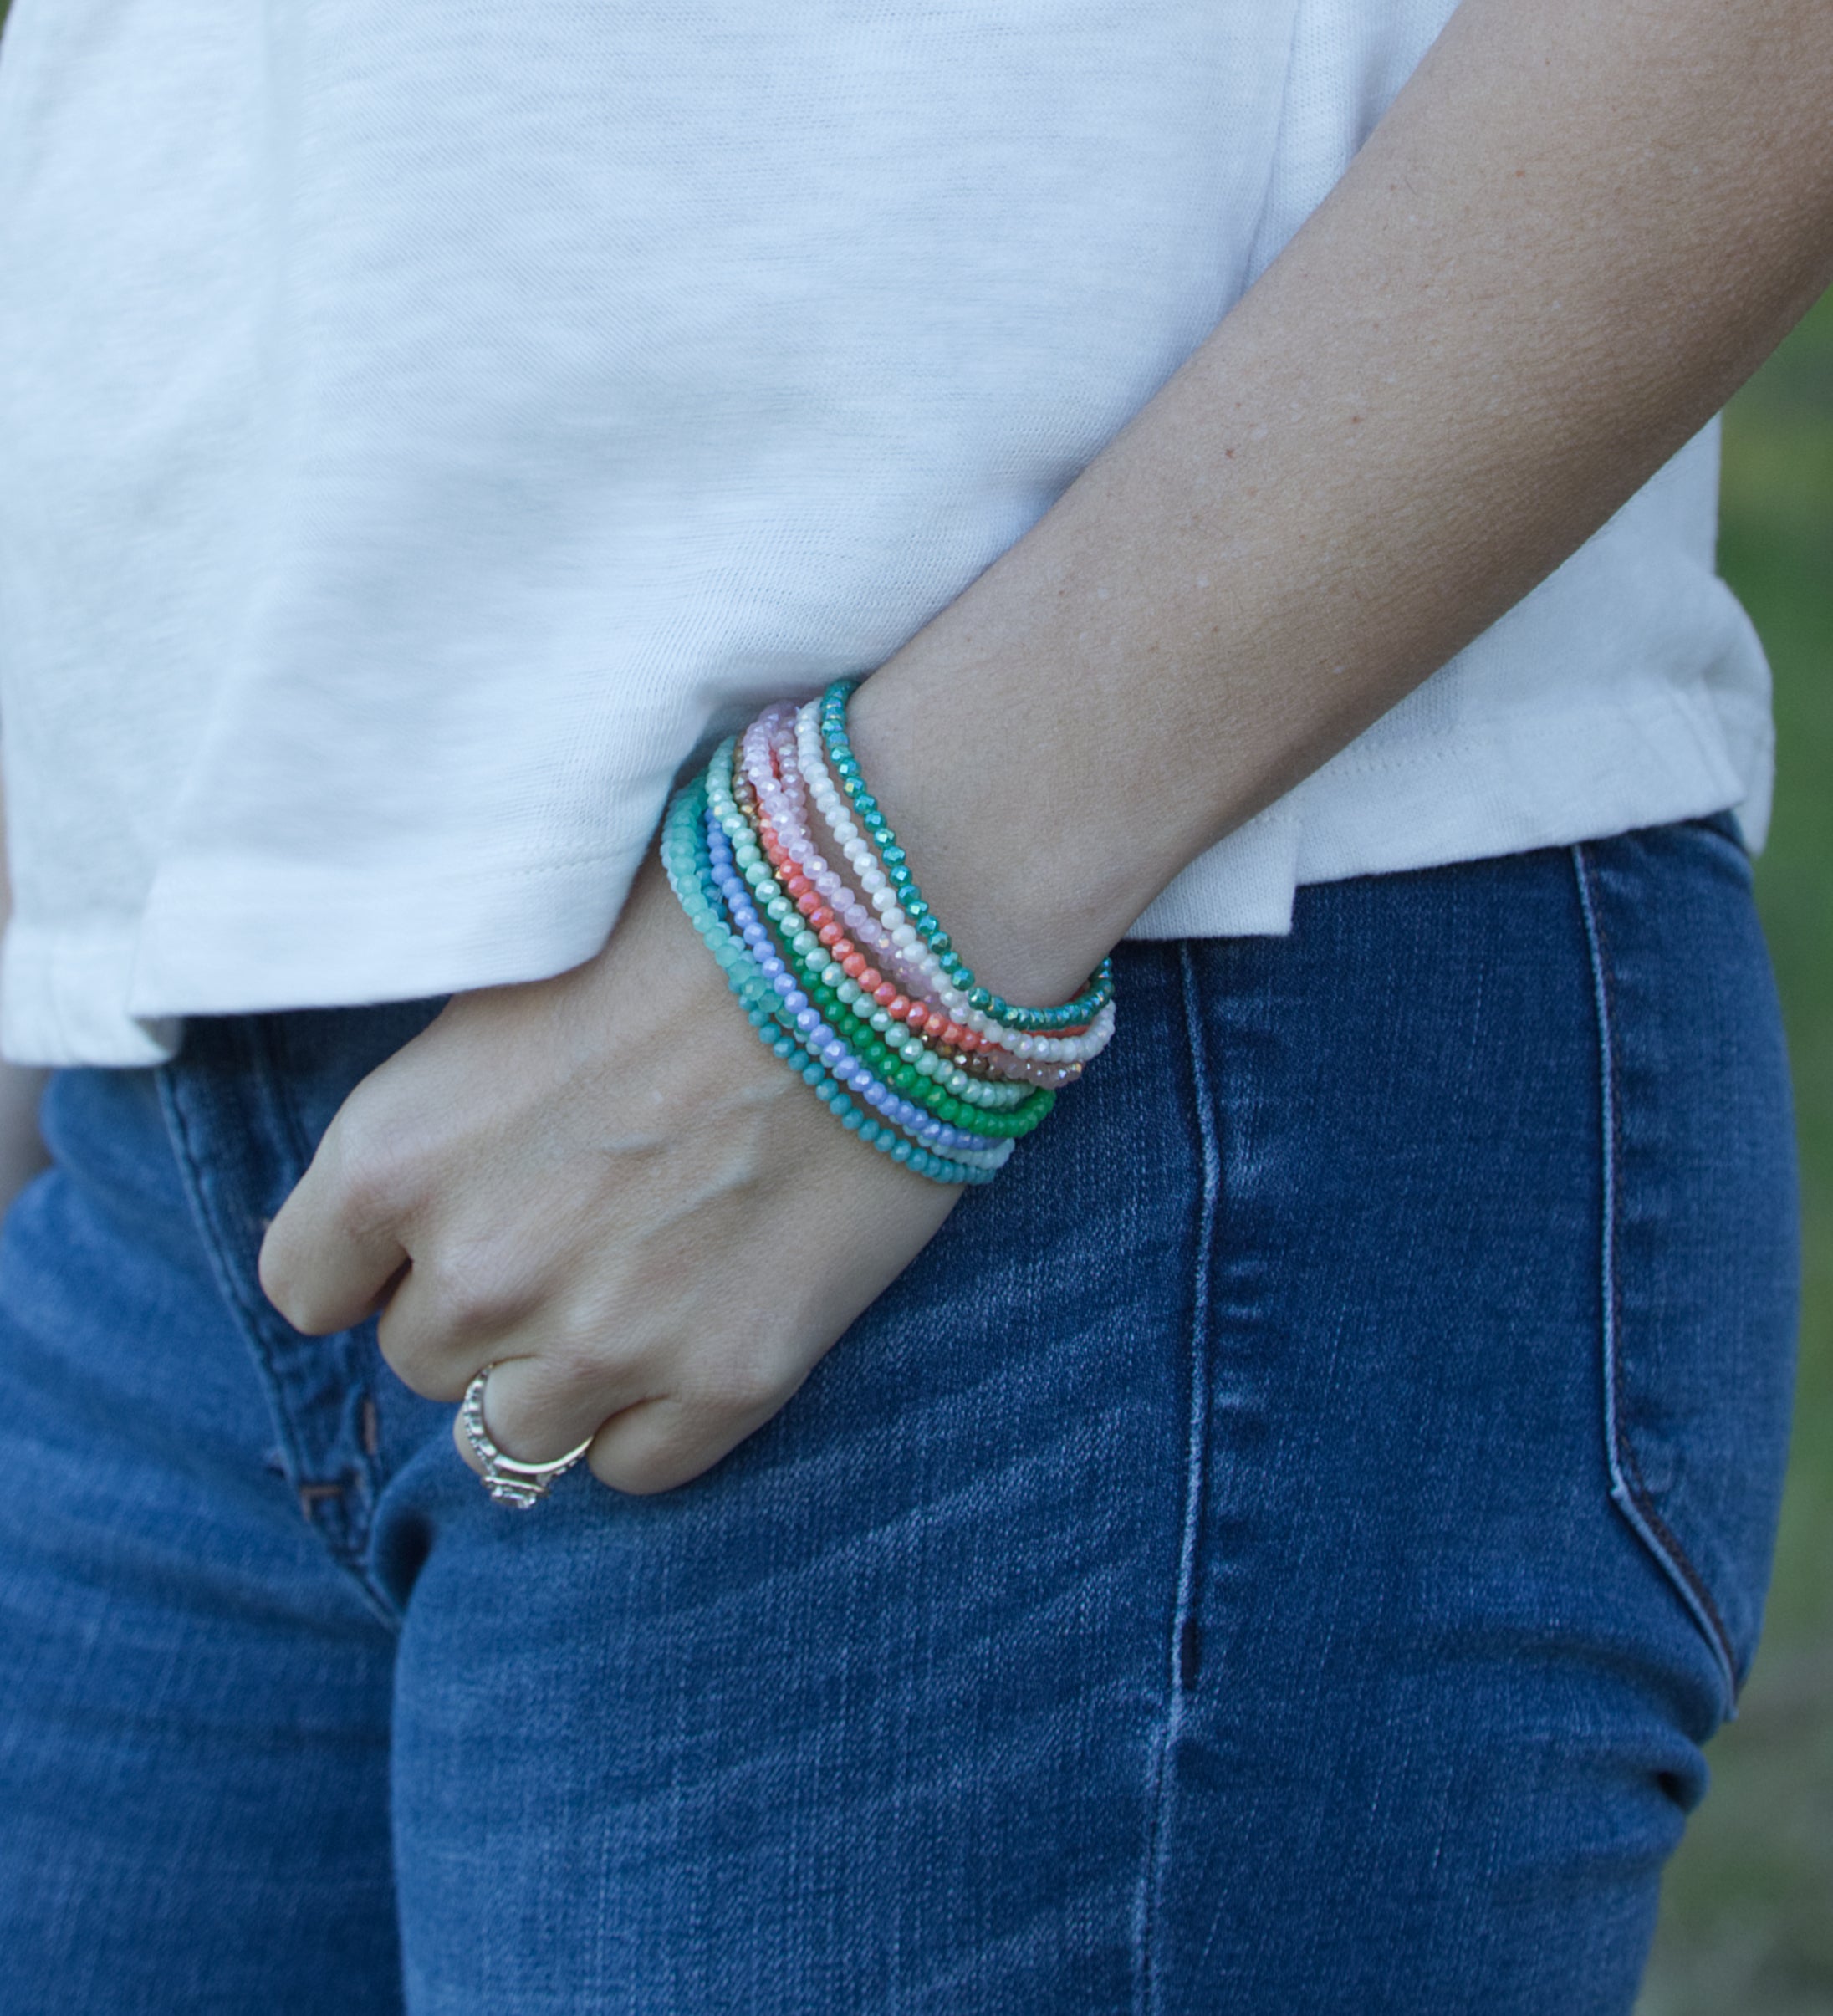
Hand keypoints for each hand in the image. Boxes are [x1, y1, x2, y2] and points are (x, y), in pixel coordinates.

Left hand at [257, 848, 959, 1494]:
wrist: (873, 940)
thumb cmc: (691, 929)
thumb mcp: (509, 991)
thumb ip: (440, 1120)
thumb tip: (429, 1193)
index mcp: (393, 1156)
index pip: (307, 1288)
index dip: (374, 1260)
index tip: (434, 1233)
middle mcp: (479, 1268)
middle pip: (422, 1361)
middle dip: (485, 1306)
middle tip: (576, 1229)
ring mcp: (604, 1339)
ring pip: (515, 1433)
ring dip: (560, 1373)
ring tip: (635, 1286)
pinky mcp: (728, 1379)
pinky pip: (633, 1467)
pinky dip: (651, 1417)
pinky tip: (698, 1330)